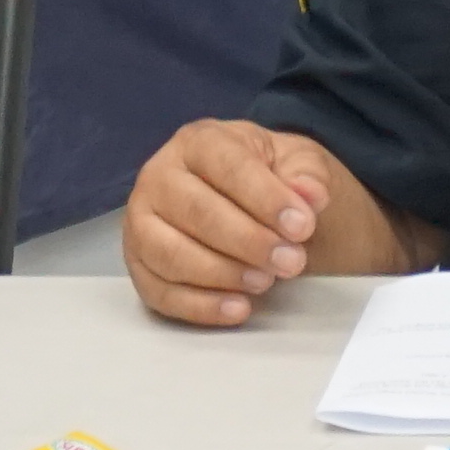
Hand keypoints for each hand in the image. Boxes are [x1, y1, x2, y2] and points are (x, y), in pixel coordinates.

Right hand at [123, 118, 354, 325]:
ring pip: (171, 255)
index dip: (266, 198)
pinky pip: (160, 292)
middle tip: (291, 262)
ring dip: (223, 274)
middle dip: (249, 242)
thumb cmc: (268, 177)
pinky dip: (200, 306)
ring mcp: (141, 223)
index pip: (227, 167)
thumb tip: (310, 194)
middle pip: (196, 212)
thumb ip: (307, 175)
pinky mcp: (139, 265)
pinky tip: (238, 308)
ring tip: (265, 282)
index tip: (303, 226)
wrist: (250, 200)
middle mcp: (159, 177)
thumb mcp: (298, 162)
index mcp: (198, 141)